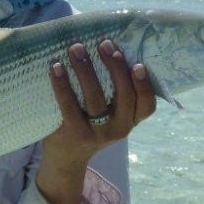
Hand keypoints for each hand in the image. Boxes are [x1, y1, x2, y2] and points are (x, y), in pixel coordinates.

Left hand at [37, 40, 155, 203]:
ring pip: (95, 97)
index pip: (147, 105)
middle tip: (104, 44)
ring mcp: (97, 133)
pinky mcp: (74, 134)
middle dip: (115, 67)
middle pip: (124, 96)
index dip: (145, 85)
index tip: (138, 64)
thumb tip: (110, 49)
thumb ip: (115, 94)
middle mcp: (119, 129)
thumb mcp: (109, 116)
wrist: (66, 159)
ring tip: (76, 48)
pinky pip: (69, 105)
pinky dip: (62, 83)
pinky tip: (56, 67)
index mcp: (130, 121)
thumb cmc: (89, 125)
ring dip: (86, 69)